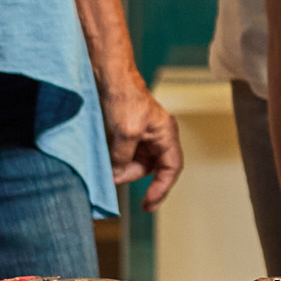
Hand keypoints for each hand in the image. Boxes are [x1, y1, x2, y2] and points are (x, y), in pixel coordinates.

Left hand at [103, 87, 182, 210]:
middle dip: (134, 175)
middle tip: (116, 179)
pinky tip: (108, 162)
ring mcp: (144, 135)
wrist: (110, 77)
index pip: (171, 168)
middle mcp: (158, 136)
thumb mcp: (125, 133)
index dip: (162, 188)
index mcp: (166, 134)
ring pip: (138, 162)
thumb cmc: (125, 97)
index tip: (148, 204)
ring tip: (110, 169)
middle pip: (153, 167)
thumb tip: (118, 175)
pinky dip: (118, 160)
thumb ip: (124, 158)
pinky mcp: (129, 133)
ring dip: (124, 168)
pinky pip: (127, 154)